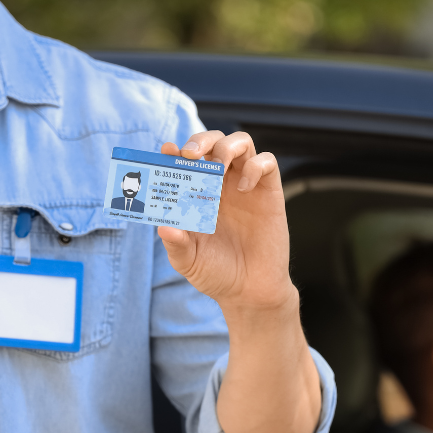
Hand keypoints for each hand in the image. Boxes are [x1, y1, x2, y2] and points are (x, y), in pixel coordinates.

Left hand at [156, 130, 291, 313]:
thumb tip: (163, 227)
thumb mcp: (188, 261)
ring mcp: (245, 185)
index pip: (186, 161)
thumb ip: (176, 244)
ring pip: (240, 143)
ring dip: (227, 146)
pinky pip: (267, 162)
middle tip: (190, 155)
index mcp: (197, 194)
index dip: (175, 152)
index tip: (166, 152)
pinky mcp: (269, 192)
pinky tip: (244, 188)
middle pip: (213, 142)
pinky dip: (256, 166)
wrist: (249, 292)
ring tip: (218, 167)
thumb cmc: (216, 273)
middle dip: (200, 140)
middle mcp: (221, 184)